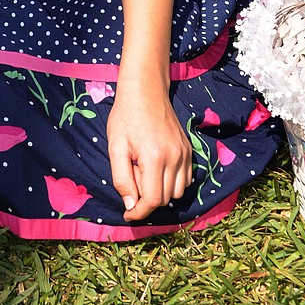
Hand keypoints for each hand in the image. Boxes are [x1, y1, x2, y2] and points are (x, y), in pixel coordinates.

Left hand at [106, 81, 191, 221]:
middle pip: (165, 198)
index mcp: (155, 158)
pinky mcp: (189, 149)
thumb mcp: (115, 147)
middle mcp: (175, 158)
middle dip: (147, 197)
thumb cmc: (125, 116)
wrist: (145, 90)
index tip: (127, 213)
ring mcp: (185, 153)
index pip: (153, 200)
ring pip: (178, 192)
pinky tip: (157, 168)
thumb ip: (122, 179)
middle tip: (132, 176)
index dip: (139, 212)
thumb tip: (131, 206)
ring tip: (143, 170)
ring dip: (161, 191)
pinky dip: (172, 182)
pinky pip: (186, 179)